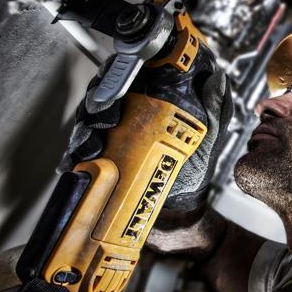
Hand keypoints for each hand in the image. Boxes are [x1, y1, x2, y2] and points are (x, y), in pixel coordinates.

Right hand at [60, 33, 232, 257]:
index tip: (123, 83)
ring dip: (86, 129)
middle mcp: (125, 119)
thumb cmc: (194, 174)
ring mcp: (109, 142)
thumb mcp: (209, 139)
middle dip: (99, 103)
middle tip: (106, 116)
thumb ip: (214, 109)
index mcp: (149, 106)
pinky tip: (81, 160)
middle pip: (101, 98)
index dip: (119, 75)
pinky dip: (75, 157)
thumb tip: (216, 77)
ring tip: (95, 142)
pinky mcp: (97, 166)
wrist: (181, 216)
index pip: (126, 78)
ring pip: (87, 124)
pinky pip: (78, 157)